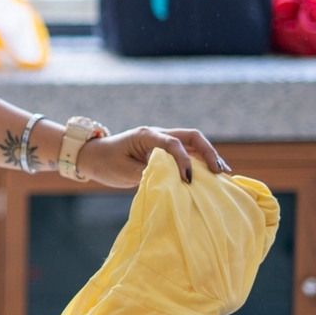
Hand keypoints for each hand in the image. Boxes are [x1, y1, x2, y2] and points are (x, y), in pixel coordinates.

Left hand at [75, 126, 229, 188]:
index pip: (172, 144)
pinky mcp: (164, 150)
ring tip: (224, 174)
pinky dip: (200, 162)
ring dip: (209, 157)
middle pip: (191, 137)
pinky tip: (212, 174)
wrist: (92, 156)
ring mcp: (162, 140)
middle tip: (220, 172)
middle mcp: (158, 134)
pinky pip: (188, 152)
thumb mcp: (124, 171)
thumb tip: (172, 179)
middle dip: (208, 152)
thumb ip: (148, 173)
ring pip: (193, 143)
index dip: (184, 161)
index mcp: (145, 135)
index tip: (188, 180)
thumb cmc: (105, 163)